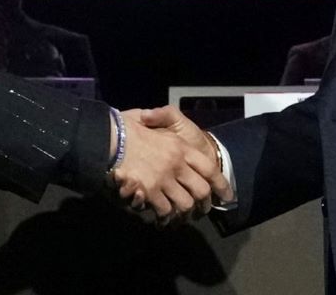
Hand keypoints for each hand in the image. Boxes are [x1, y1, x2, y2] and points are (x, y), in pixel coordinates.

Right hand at [110, 110, 225, 224]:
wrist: (109, 137)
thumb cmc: (126, 126)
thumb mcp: (148, 117)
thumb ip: (160, 119)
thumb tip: (158, 120)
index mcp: (179, 146)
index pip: (208, 168)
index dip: (220, 184)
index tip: (226, 196)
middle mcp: (176, 163)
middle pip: (201, 190)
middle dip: (203, 204)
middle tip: (200, 210)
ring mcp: (164, 178)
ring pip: (185, 204)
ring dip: (183, 213)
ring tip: (179, 216)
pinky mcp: (150, 191)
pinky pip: (164, 210)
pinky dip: (164, 217)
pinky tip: (161, 219)